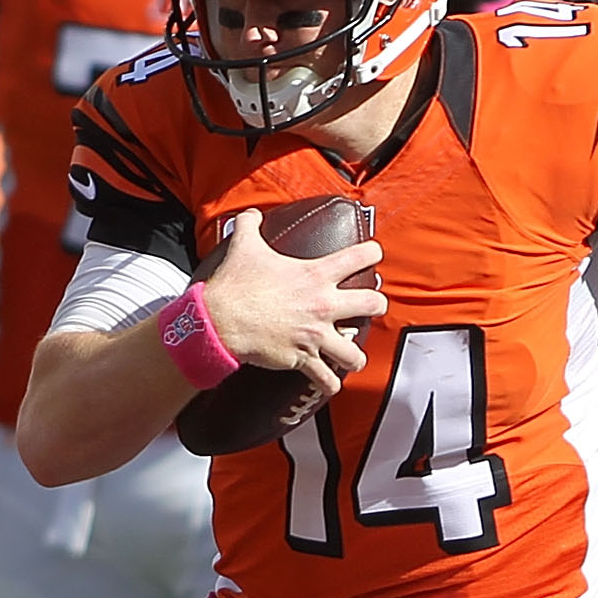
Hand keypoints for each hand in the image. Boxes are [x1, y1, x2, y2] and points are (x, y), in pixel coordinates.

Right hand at [197, 207, 385, 402]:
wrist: (220, 320)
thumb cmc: (235, 284)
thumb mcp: (244, 245)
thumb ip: (250, 226)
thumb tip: (249, 215)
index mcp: (316, 275)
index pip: (359, 257)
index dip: (372, 253)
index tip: (374, 255)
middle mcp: (323, 304)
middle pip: (372, 304)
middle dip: (376, 304)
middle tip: (372, 305)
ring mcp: (315, 334)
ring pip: (355, 352)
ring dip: (355, 355)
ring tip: (353, 356)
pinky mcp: (302, 358)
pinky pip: (326, 379)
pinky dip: (330, 383)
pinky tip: (331, 383)